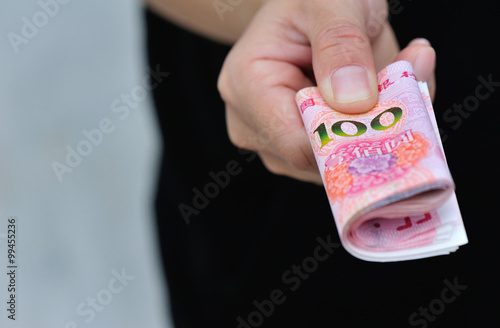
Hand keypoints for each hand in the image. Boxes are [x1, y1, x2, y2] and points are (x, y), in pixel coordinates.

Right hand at [218, 0, 435, 183]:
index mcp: (248, 85)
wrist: (307, 5)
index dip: (348, 137)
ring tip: (395, 75)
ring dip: (376, 128)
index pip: (296, 144)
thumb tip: (355, 103)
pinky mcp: (298, 146)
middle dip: (369, 129)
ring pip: (335, 163)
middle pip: (318, 160)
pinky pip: (341, 155)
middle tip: (407, 79)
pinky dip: (372, 130)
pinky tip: (382, 92)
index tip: (395, 106)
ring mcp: (274, 139)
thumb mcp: (331, 0)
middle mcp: (253, 122)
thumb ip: (342, 44)